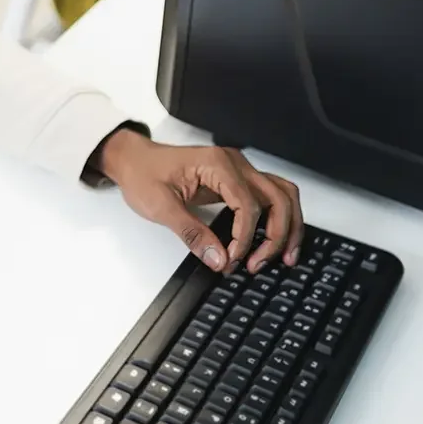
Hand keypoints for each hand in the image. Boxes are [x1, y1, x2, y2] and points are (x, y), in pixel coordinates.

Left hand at [95, 130, 303, 275]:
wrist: (134, 159)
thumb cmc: (144, 174)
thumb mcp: (160, 206)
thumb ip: (191, 233)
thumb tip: (218, 259)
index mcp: (217, 164)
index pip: (248, 204)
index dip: (245, 237)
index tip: (234, 260)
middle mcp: (235, 163)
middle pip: (277, 197)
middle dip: (278, 234)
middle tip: (262, 263)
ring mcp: (239, 170)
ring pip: (282, 194)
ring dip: (289, 225)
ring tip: (287, 256)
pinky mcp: (237, 180)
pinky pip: (270, 196)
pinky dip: (280, 218)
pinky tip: (276, 240)